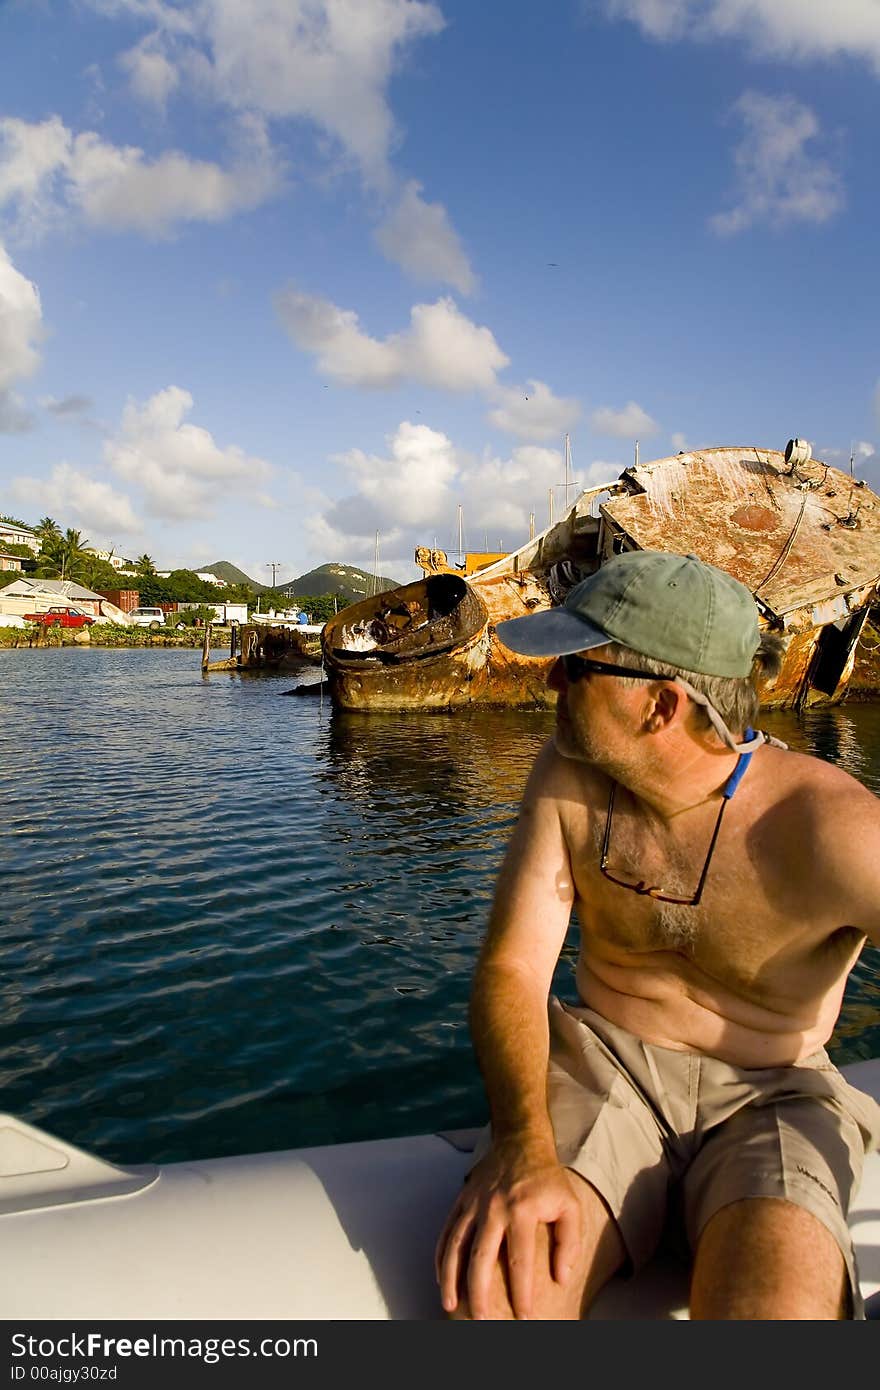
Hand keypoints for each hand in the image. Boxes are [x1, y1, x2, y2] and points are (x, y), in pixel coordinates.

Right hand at [435, 1143, 582, 1318]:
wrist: (520, 1141)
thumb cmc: (547, 1180)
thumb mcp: (569, 1206)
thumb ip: (569, 1243)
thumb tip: (561, 1278)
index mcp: (523, 1209)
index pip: (520, 1258)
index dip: (522, 1291)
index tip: (524, 1316)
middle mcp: (494, 1207)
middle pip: (481, 1256)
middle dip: (479, 1292)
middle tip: (481, 1321)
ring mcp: (474, 1203)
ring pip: (455, 1244)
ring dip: (450, 1277)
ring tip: (449, 1306)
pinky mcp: (461, 1199)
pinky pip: (446, 1231)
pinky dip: (440, 1256)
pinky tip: (440, 1278)